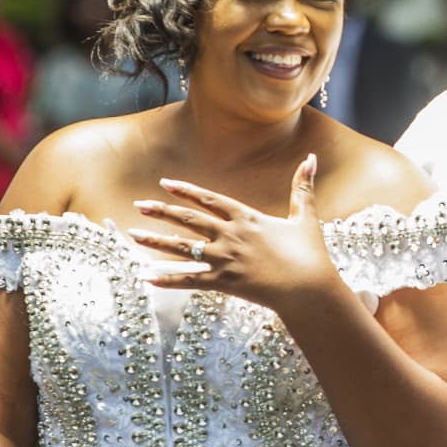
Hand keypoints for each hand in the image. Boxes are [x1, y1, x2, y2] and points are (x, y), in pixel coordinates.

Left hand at [128, 155, 337, 315]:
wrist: (310, 289)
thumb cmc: (310, 254)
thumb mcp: (305, 217)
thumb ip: (302, 187)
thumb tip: (312, 157)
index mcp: (247, 217)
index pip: (209, 200)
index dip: (186, 191)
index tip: (165, 184)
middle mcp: (231, 235)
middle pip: (189, 220)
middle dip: (161, 212)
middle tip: (138, 206)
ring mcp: (225, 259)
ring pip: (183, 248)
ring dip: (156, 241)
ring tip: (134, 236)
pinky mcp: (224, 283)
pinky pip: (190, 280)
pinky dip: (168, 280)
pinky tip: (148, 278)